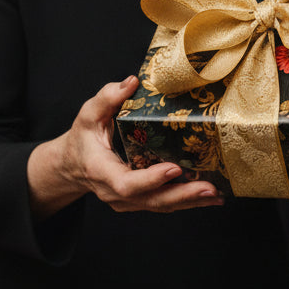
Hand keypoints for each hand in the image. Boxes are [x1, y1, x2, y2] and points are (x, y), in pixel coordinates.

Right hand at [28, 76, 223, 217]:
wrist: (72, 166)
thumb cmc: (83, 138)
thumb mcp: (88, 115)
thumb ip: (107, 98)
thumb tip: (131, 82)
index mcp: (101, 171)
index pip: (127, 182)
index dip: (151, 179)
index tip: (174, 169)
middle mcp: (115, 192)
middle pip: (151, 200)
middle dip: (182, 195)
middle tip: (209, 188)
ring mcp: (127, 201)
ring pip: (160, 206)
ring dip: (190, 201)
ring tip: (216, 194)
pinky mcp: (138, 201)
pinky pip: (163, 204)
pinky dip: (186, 201)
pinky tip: (209, 196)